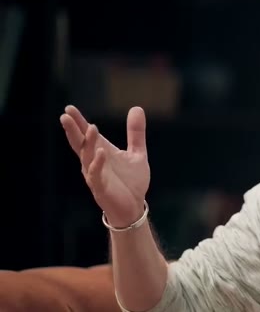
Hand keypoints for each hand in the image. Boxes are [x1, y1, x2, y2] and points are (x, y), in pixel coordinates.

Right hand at [59, 105, 150, 227]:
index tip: (69, 108)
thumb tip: (137, 108)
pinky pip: (96, 175)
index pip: (86, 135)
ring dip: (88, 143)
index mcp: (101, 152)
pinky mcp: (101, 188)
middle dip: (73, 130)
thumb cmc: (131, 181)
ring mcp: (96, 175)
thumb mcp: (137, 153)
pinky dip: (98, 164)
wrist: (134, 207)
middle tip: (65, 115)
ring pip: (87, 157)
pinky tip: (101, 152)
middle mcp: (94, 162)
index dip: (78, 122)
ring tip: (91, 128)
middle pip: (80, 144)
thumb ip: (135, 133)